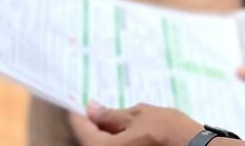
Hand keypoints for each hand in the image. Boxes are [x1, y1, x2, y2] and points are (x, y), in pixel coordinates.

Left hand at [69, 101, 200, 145]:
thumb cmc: (167, 130)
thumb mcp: (138, 114)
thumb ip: (111, 114)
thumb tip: (92, 108)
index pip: (83, 130)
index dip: (79, 115)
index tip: (76, 102)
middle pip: (92, 141)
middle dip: (93, 123)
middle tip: (95, 106)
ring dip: (105, 132)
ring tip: (113, 115)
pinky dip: (117, 139)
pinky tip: (125, 128)